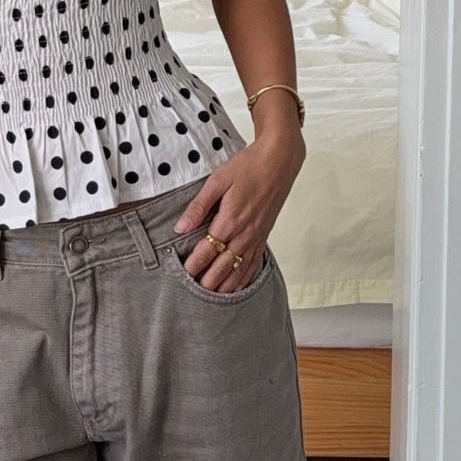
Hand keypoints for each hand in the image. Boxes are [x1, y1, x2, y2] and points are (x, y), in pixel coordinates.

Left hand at [173, 127, 304, 290]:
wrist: (279, 160)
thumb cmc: (248, 166)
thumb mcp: (217, 181)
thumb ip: (198, 206)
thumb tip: (180, 227)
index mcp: (230, 220)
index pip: (207, 250)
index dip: (194, 265)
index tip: (181, 275)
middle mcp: (245, 233)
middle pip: (223, 266)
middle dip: (208, 282)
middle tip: (193, 295)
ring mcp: (257, 236)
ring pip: (239, 269)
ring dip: (226, 285)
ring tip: (212, 299)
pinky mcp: (264, 235)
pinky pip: (254, 262)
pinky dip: (245, 278)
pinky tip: (238, 287)